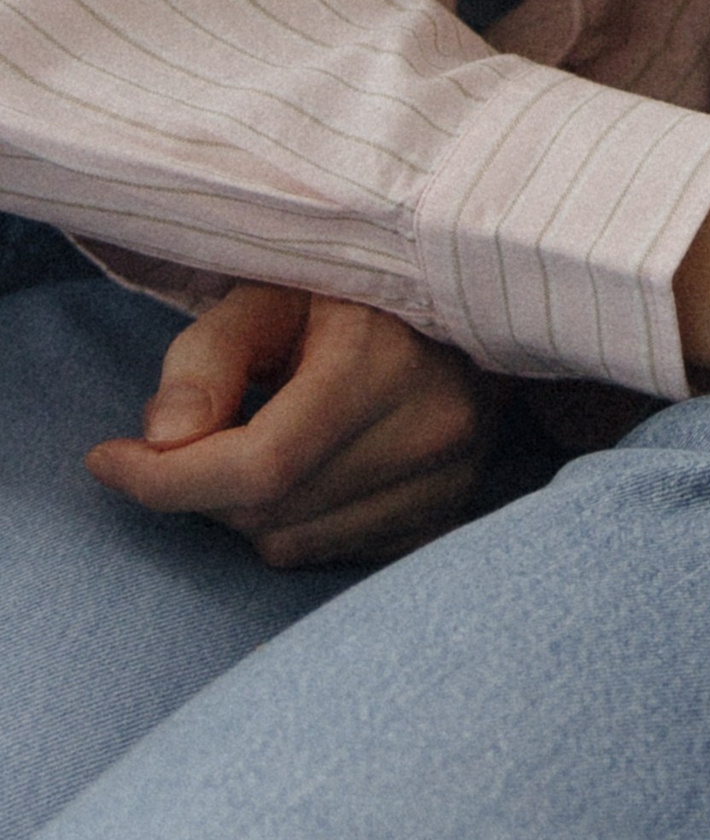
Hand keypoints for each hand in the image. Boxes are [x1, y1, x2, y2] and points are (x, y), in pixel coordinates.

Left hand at [85, 283, 495, 566]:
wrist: (469, 292)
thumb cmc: (355, 286)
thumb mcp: (274, 288)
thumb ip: (209, 355)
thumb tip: (164, 438)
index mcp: (386, 362)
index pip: (259, 466)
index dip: (166, 480)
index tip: (108, 459)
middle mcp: (431, 430)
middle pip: (266, 510)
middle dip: (201, 485)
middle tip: (196, 432)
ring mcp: (450, 479)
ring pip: (293, 543)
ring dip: (248, 510)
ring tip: (262, 440)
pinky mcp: (451, 512)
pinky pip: (334, 555)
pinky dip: (297, 523)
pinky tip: (308, 468)